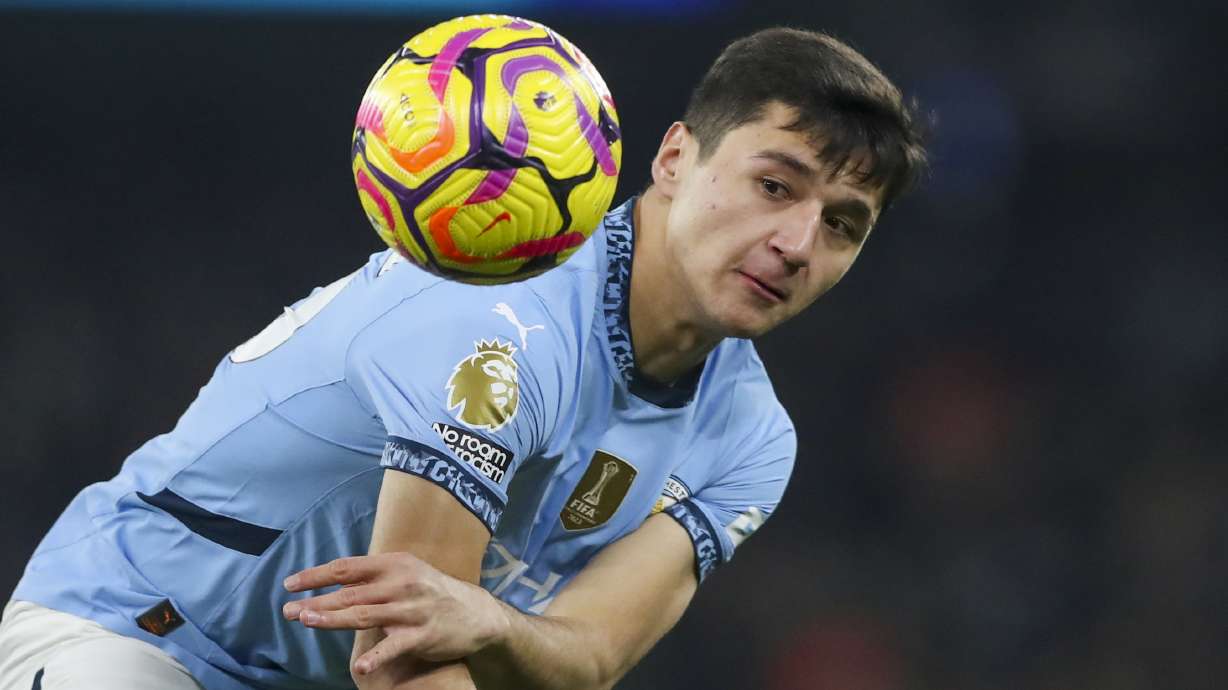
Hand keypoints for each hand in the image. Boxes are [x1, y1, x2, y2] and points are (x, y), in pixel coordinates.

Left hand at [283, 552, 510, 674]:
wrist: (475, 612)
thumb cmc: (433, 592)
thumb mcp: (407, 573)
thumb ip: (374, 577)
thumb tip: (334, 583)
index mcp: (394, 564)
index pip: (347, 567)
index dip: (317, 575)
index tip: (291, 583)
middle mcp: (402, 583)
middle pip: (350, 593)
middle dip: (316, 602)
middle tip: (287, 610)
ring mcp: (411, 610)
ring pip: (364, 615)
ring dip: (332, 619)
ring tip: (306, 621)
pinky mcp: (421, 635)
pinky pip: (394, 647)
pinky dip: (377, 657)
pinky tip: (361, 668)